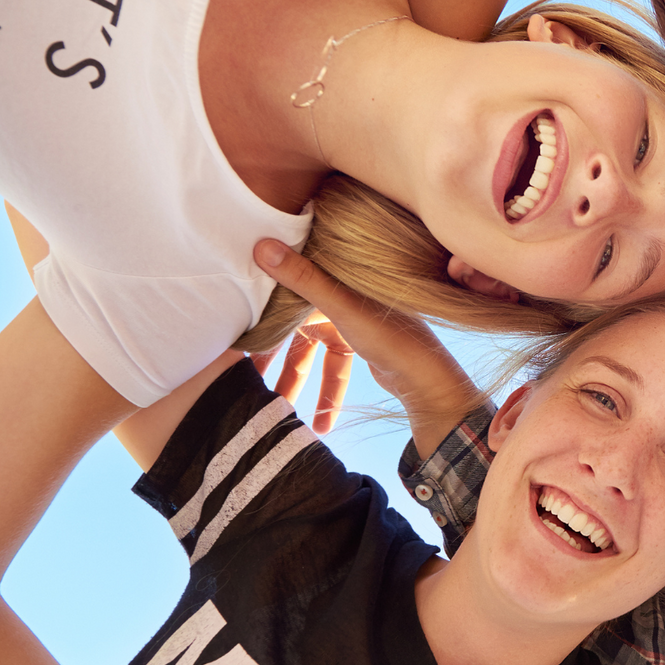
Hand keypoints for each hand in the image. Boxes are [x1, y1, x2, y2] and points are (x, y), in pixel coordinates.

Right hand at [254, 240, 478, 454]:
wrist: (430, 376)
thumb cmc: (390, 335)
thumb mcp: (341, 307)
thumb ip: (302, 278)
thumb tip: (261, 245)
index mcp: (339, 274)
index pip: (288, 284)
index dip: (261, 306)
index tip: (234, 329)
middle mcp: (343, 291)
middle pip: (294, 323)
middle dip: (271, 354)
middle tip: (244, 375)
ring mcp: (351, 318)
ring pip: (311, 350)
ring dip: (294, 378)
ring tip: (276, 405)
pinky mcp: (359, 342)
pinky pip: (330, 364)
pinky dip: (323, 388)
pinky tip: (318, 419)